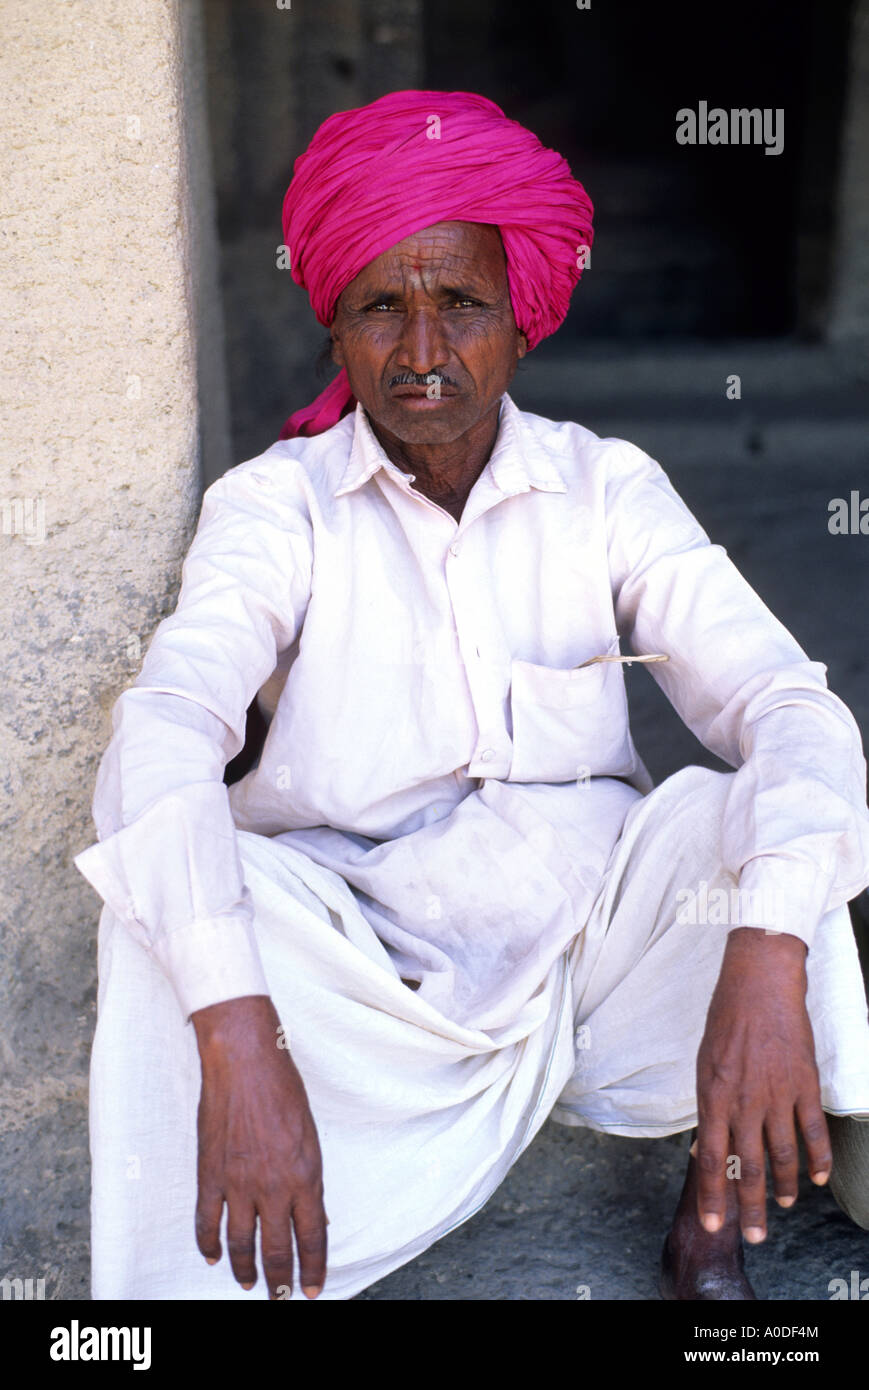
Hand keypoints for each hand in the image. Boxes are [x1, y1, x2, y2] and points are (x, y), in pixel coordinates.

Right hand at [191, 994, 326, 1298]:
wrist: (245, 1062)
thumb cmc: (283, 1090)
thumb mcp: (310, 1137)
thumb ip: (308, 1177)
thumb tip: (311, 1212)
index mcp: (305, 1175)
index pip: (313, 1236)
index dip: (314, 1267)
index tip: (314, 1288)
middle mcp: (273, 1187)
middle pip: (277, 1249)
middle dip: (281, 1280)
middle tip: (281, 1297)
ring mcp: (239, 1183)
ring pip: (241, 1244)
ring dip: (246, 1270)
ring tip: (249, 1285)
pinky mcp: (210, 1175)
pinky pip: (207, 1222)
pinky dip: (208, 1244)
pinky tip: (213, 1257)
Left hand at [695, 927, 830, 1242]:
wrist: (759, 984)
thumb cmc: (726, 1019)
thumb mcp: (705, 1062)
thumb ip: (710, 1105)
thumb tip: (709, 1142)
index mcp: (713, 1095)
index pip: (712, 1158)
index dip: (714, 1194)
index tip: (715, 1222)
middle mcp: (744, 1101)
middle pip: (747, 1166)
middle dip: (750, 1205)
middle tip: (756, 1234)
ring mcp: (777, 1094)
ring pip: (782, 1154)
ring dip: (783, 1185)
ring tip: (783, 1204)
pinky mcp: (803, 1084)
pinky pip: (812, 1130)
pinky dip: (816, 1157)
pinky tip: (816, 1178)